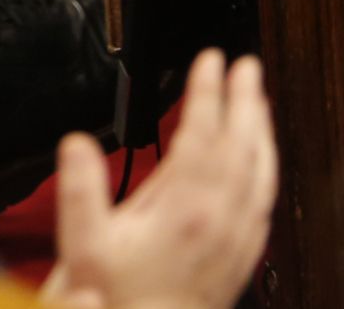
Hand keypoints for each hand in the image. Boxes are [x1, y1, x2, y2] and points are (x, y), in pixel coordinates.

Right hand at [42, 52, 275, 308]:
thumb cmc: (117, 298)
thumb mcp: (83, 246)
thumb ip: (80, 191)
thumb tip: (77, 142)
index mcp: (185, 210)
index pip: (204, 135)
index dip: (208, 92)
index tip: (211, 59)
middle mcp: (220, 222)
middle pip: (243, 148)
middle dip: (245, 101)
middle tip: (246, 65)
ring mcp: (235, 240)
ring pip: (260, 174)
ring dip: (262, 132)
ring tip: (259, 103)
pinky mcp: (240, 258)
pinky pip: (263, 202)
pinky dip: (266, 171)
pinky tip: (261, 166)